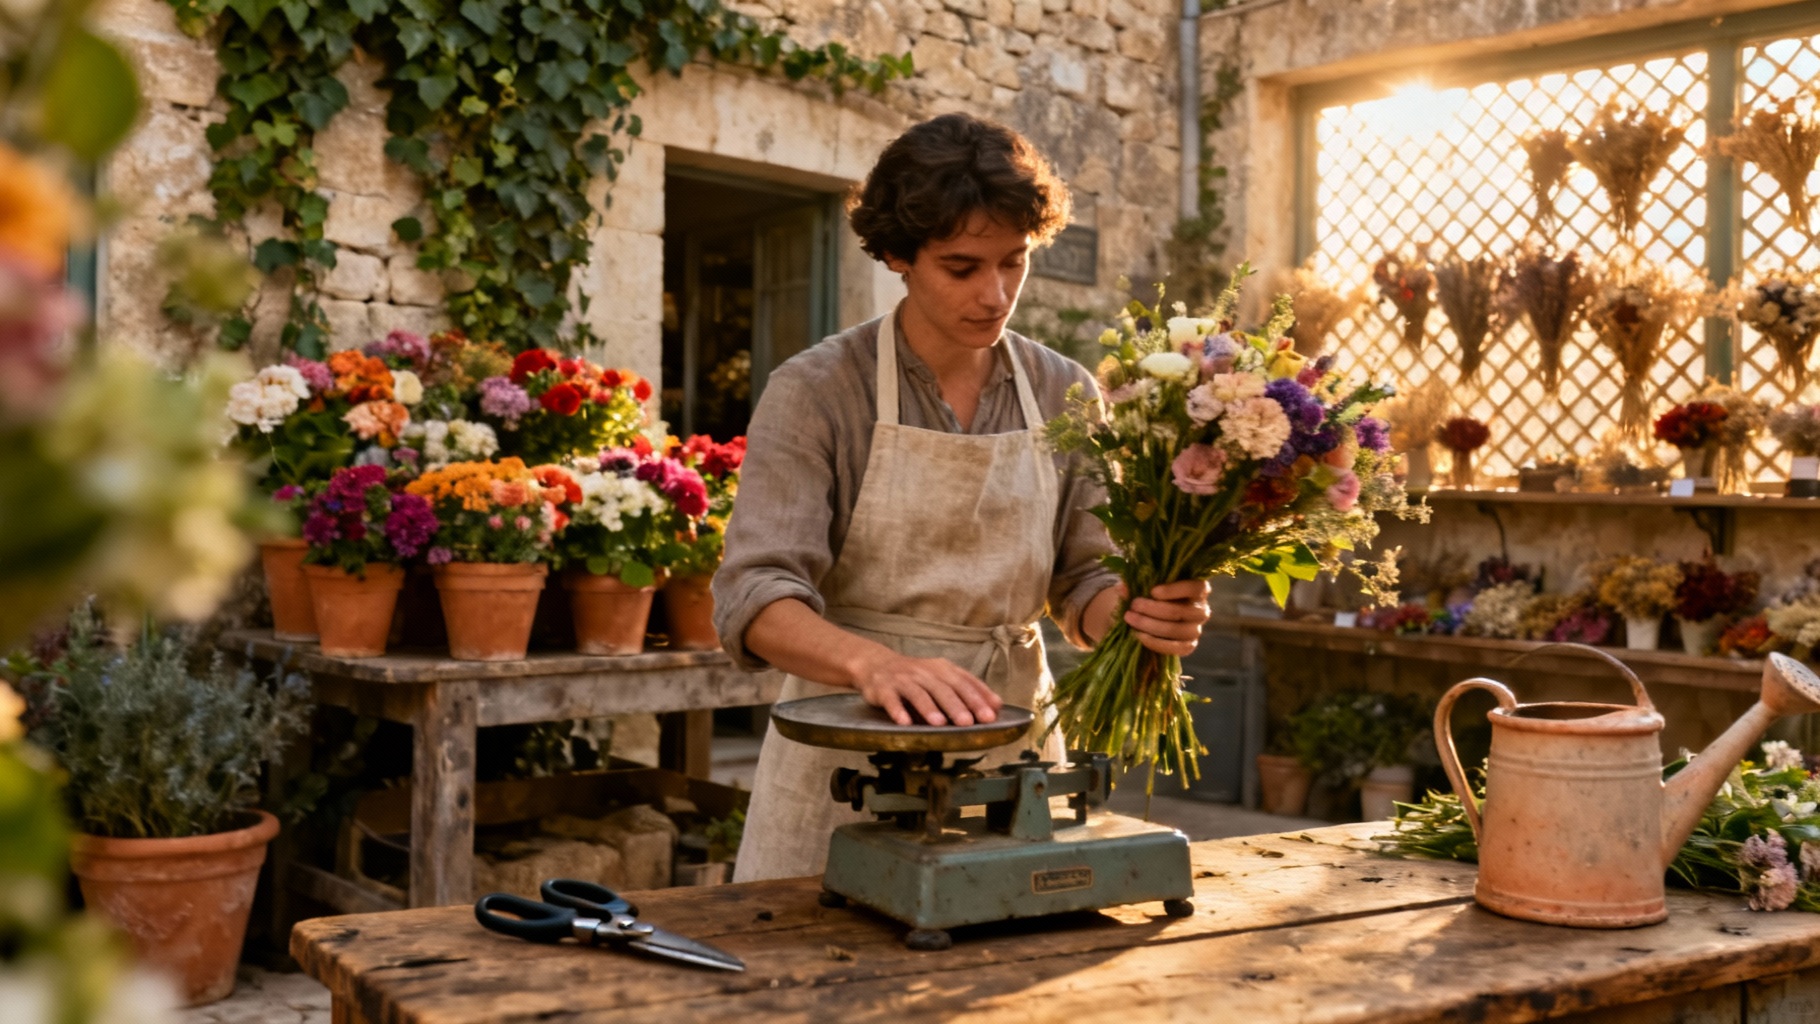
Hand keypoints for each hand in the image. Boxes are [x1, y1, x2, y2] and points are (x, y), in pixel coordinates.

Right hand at [850, 650, 1001, 726]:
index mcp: (942, 669)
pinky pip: (891, 700)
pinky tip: (904, 723)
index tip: (991, 715)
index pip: (964, 682)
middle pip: (943, 688)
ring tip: (939, 723)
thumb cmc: (917, 677)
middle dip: (957, 705)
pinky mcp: (883, 688)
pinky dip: (897, 710)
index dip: (978, 697)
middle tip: (968, 722)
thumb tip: (997, 706)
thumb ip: (967, 689)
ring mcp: (903, 679)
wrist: (877, 665)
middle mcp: (924, 672)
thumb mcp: (942, 677)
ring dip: (929, 708)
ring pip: (918, 693)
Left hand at [1121, 579, 1212, 656]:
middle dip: (1153, 609)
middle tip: (1133, 606)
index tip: (1153, 591)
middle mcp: (1201, 610)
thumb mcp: (1144, 586)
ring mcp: (1196, 630)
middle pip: (1181, 611)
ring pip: (1176, 629)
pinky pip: (1176, 648)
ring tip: (1130, 619)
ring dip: (1150, 625)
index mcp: (1197, 590)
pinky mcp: (1188, 646)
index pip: (1197, 587)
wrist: (1146, 617)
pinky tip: (1139, 635)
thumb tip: (1123, 589)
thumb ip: (1136, 585)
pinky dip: (1155, 643)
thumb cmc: (1149, 596)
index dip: (1176, 590)